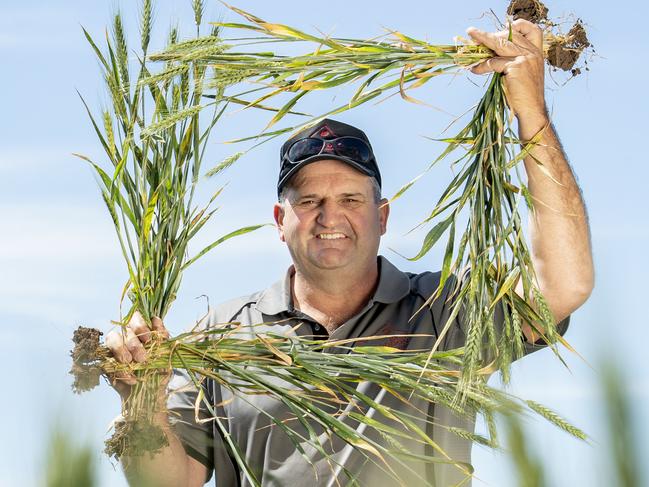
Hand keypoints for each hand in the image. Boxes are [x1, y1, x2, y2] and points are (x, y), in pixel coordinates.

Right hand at [105, 311, 169, 399]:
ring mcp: (114, 348)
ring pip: (112, 338)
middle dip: (133, 343)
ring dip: (122, 351)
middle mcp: (127, 337)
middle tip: (142, 359)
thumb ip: (161, 337)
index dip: (141, 326)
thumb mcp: (165, 355)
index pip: (136, 317)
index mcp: (141, 331)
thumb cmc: (158, 372)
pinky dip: (120, 371)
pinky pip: (107, 361)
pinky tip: (131, 379)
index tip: (149, 340)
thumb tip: (155, 319)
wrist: (150, 396)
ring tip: (131, 365)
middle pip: (124, 329)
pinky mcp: (106, 362)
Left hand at [467, 19, 547, 137]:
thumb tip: (490, 53)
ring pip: (499, 44)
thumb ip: (511, 60)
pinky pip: (493, 62)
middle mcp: (533, 52)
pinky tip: (474, 70)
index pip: (532, 29)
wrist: (531, 111)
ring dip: (482, 41)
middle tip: (473, 33)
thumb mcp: (521, 73)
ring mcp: (525, 58)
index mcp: (537, 52)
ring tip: (470, 40)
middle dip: (490, 34)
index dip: (518, 25)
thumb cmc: (523, 96)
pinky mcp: (516, 67)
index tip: (502, 28)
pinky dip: (481, 66)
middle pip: (510, 34)